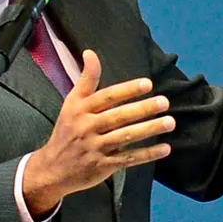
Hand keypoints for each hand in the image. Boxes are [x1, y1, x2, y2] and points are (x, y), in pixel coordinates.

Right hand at [22, 50, 173, 216]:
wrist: (52, 168)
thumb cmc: (67, 131)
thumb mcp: (71, 103)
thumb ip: (86, 79)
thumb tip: (90, 52)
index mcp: (81, 109)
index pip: (107, 96)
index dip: (127, 90)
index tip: (147, 83)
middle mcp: (87, 127)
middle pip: (119, 116)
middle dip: (143, 108)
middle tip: (164, 102)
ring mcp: (95, 148)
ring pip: (126, 136)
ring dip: (149, 129)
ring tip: (170, 122)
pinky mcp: (103, 166)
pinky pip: (128, 158)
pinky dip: (147, 154)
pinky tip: (164, 149)